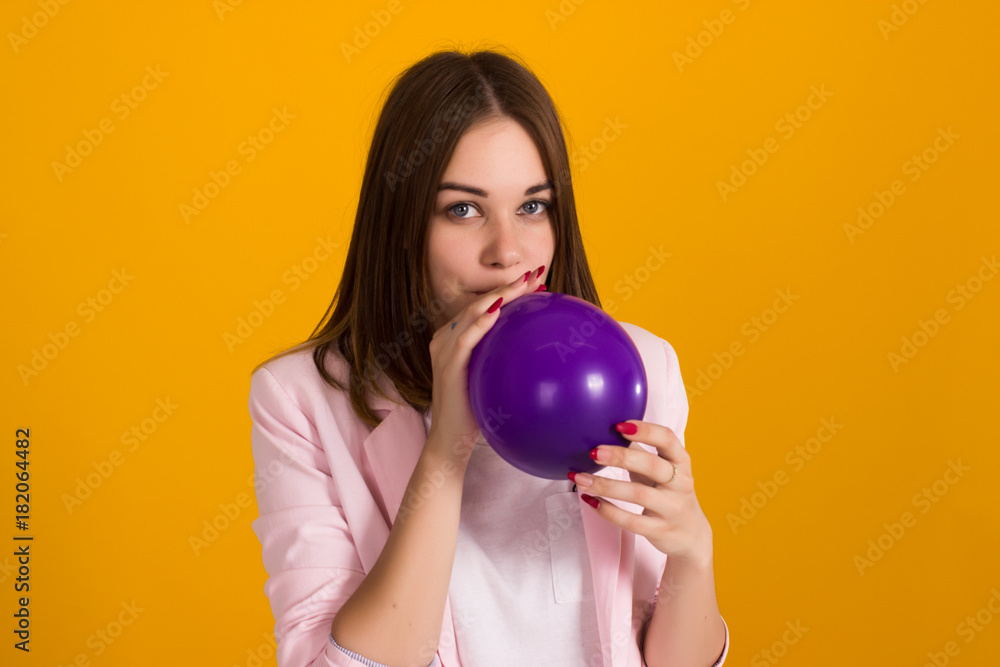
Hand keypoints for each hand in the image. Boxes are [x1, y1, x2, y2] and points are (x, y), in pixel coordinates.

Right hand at [425, 265, 546, 465]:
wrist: (450, 440)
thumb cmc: (474, 411)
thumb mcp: (490, 380)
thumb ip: (503, 361)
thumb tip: (539, 353)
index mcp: (455, 338)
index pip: (485, 307)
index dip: (509, 291)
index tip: (537, 281)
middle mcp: (445, 338)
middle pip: (480, 303)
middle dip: (509, 286)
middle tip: (536, 273)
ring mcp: (443, 349)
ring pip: (472, 312)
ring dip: (500, 295)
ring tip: (524, 283)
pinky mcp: (446, 365)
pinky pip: (464, 338)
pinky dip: (481, 322)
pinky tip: (498, 310)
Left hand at [569, 420, 713, 563]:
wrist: (691, 534)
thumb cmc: (668, 493)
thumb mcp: (662, 469)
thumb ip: (640, 452)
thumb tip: (605, 432)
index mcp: (681, 461)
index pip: (667, 439)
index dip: (645, 430)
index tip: (619, 426)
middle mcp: (680, 483)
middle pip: (651, 465)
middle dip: (621, 457)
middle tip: (594, 452)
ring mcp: (671, 508)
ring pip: (638, 494)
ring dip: (605, 486)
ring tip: (581, 479)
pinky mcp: (659, 530)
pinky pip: (630, 521)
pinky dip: (607, 510)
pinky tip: (590, 500)